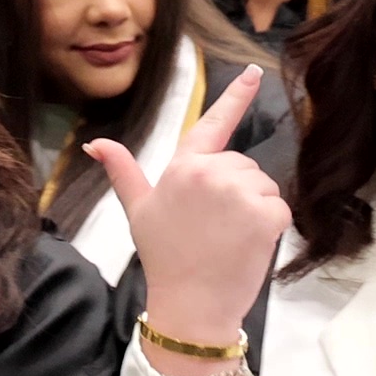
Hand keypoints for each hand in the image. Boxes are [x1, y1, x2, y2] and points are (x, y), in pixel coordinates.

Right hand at [100, 65, 287, 354]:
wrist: (190, 304)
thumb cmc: (164, 257)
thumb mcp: (138, 210)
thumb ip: (123, 171)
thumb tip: (95, 144)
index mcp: (183, 165)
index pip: (213, 122)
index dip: (235, 95)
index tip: (254, 70)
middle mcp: (212, 171)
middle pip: (243, 165)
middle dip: (235, 190)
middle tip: (213, 226)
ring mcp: (240, 192)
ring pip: (263, 185)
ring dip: (253, 208)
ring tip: (227, 236)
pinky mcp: (267, 214)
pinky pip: (279, 208)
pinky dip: (270, 226)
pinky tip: (246, 244)